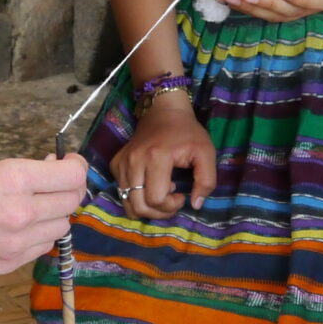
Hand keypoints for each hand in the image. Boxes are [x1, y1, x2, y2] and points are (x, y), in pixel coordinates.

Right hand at [0, 155, 84, 278]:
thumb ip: (17, 172)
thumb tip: (42, 173)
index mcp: (13, 179)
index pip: (72, 175)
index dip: (76, 165)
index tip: (70, 162)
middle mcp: (22, 212)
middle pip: (71, 201)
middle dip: (68, 188)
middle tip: (56, 182)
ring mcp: (17, 243)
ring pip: (61, 227)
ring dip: (55, 214)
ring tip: (36, 206)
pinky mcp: (8, 264)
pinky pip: (40, 248)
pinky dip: (38, 236)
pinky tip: (21, 227)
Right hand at [109, 101, 212, 218]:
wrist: (163, 111)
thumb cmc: (187, 132)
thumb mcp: (206, 152)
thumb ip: (207, 180)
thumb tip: (195, 205)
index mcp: (156, 157)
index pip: (156, 199)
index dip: (171, 206)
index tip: (182, 195)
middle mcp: (134, 161)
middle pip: (139, 206)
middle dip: (159, 212)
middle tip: (171, 200)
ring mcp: (122, 162)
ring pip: (127, 203)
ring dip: (146, 207)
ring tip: (160, 194)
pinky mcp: (115, 163)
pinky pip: (121, 192)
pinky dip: (135, 197)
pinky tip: (149, 185)